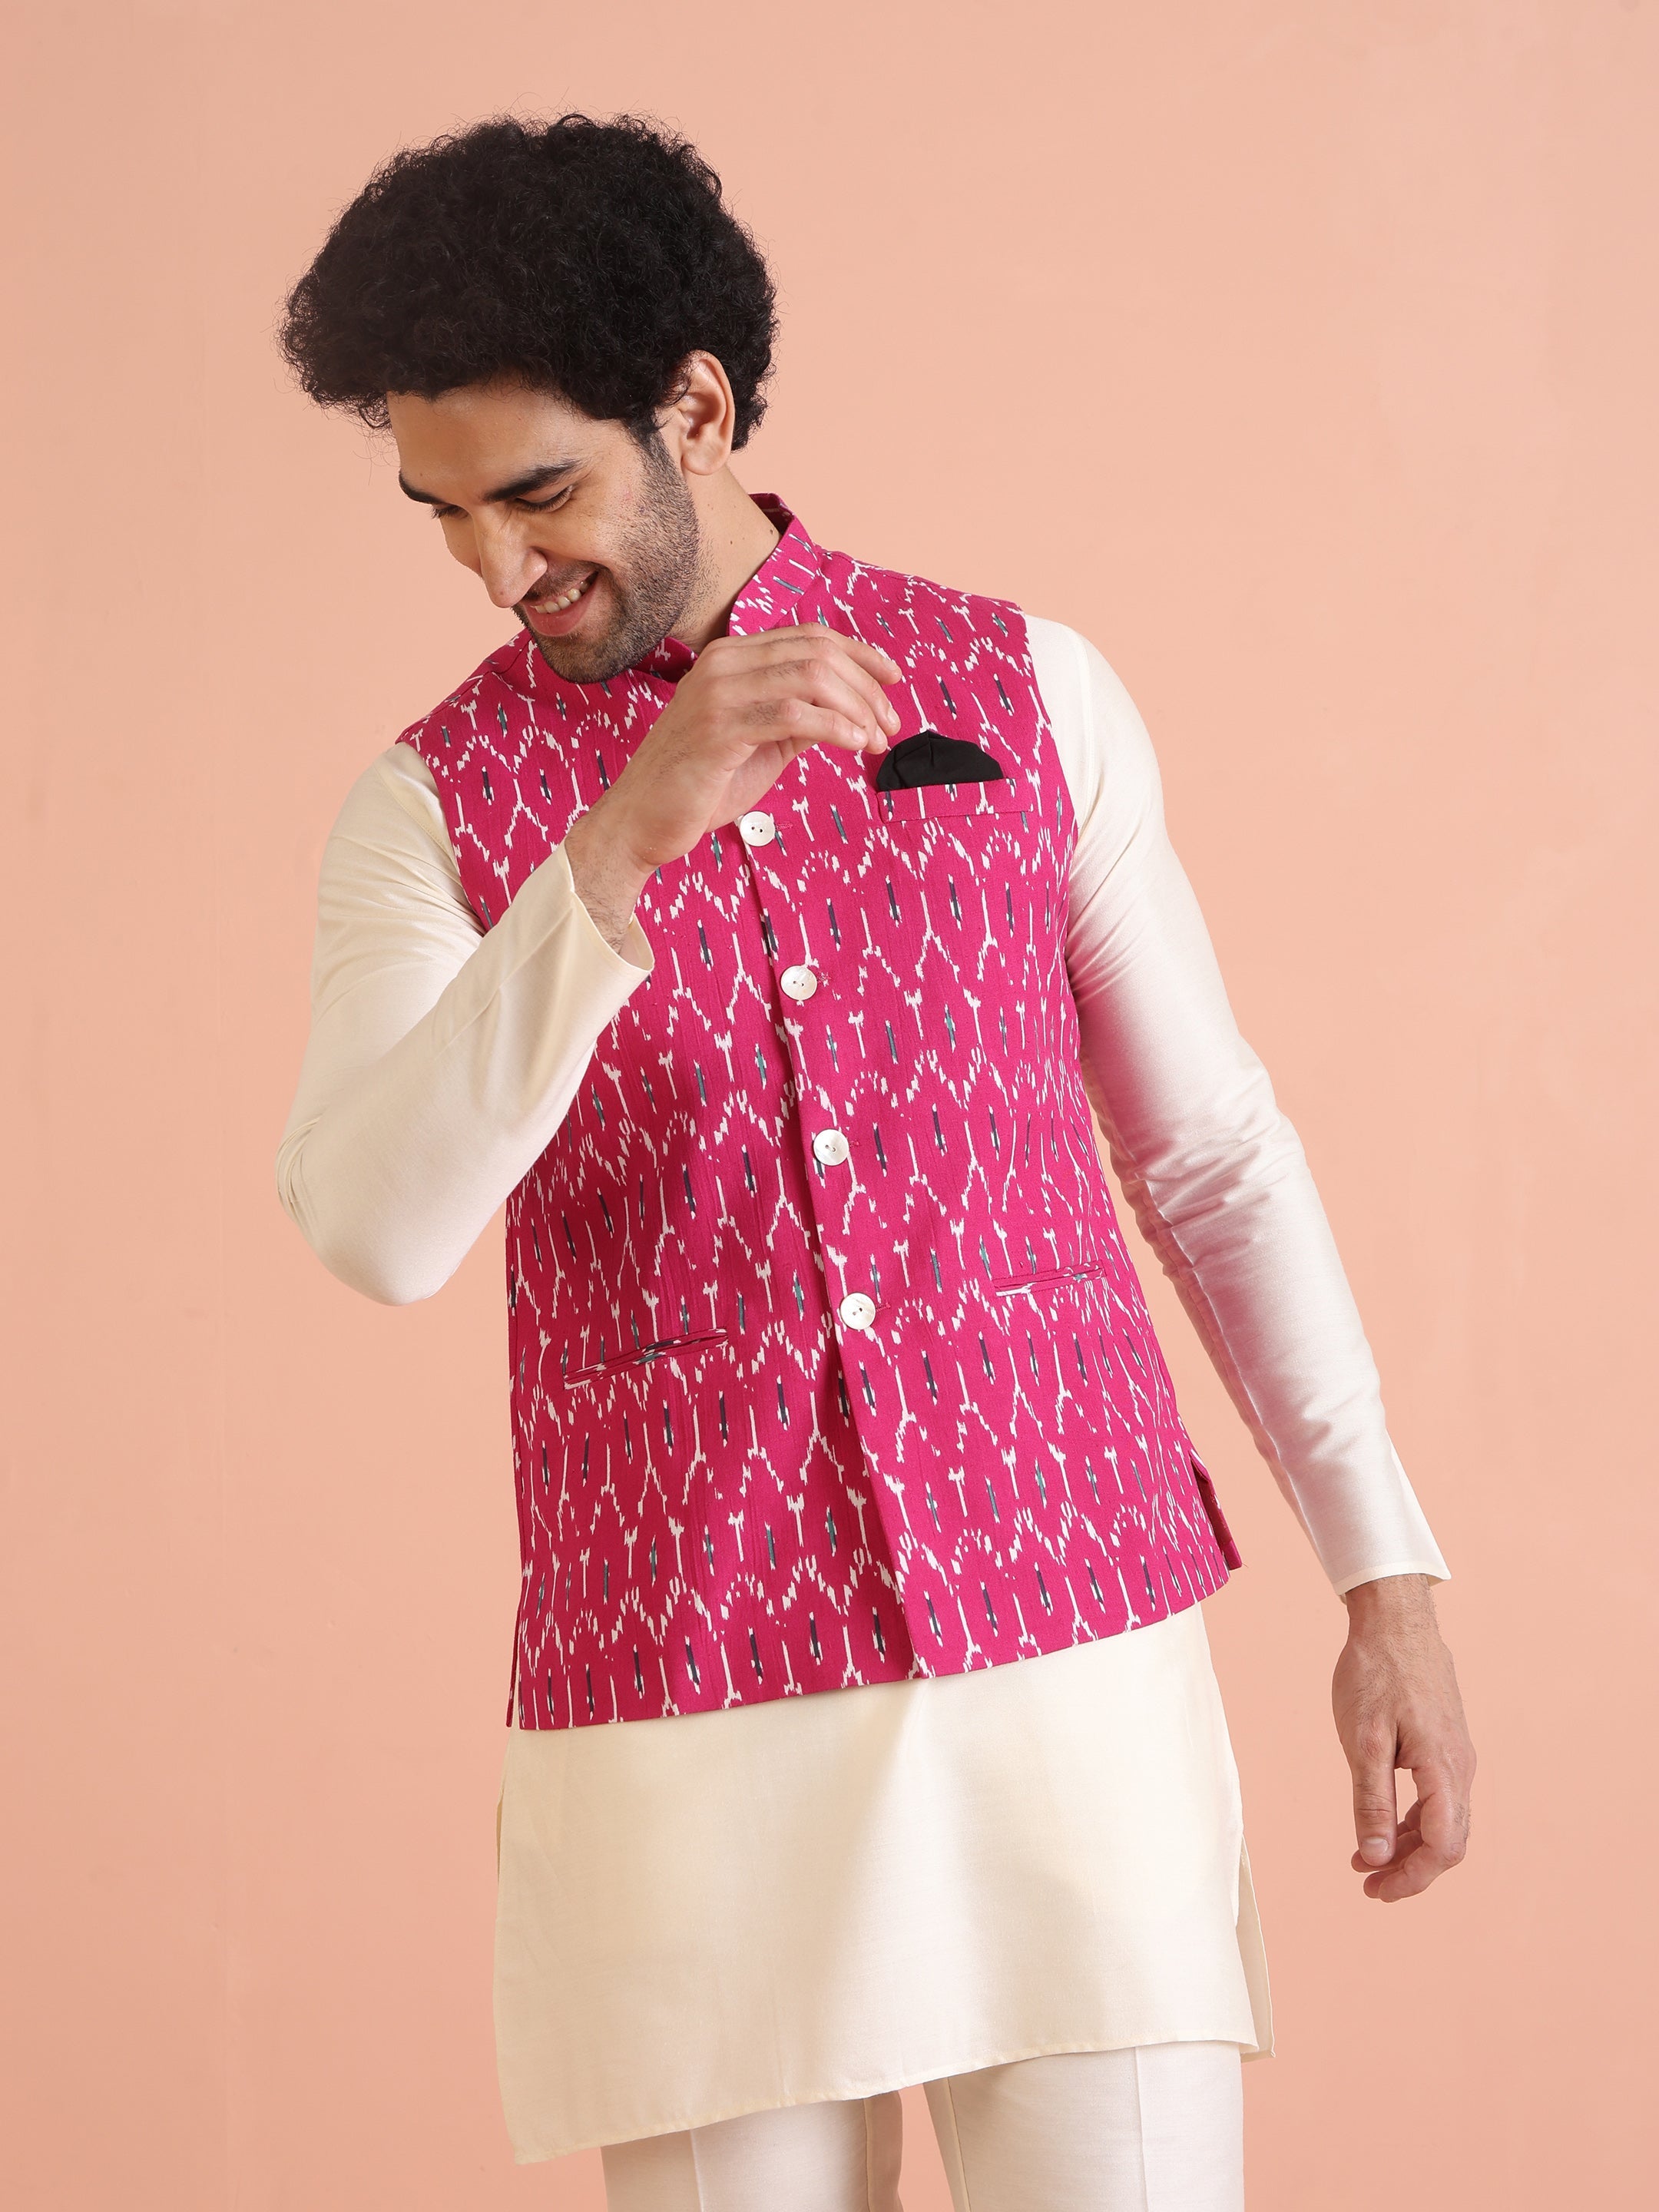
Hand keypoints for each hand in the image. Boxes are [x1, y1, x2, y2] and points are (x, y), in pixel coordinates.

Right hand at [562, 627, 901, 948]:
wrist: (640, 823)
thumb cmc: (698, 787)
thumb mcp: (760, 744)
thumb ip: (796, 720)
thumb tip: (848, 710)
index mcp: (731, 659)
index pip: (809, 637)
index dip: (860, 655)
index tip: (893, 682)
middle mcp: (722, 664)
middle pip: (817, 652)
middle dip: (866, 687)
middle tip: (890, 726)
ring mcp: (717, 693)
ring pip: (811, 676)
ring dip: (857, 707)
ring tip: (876, 740)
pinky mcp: (717, 729)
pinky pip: (793, 714)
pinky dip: (835, 726)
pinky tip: (854, 745)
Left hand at [1332, 1573, 1474, 1902]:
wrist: (1395, 1620)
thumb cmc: (1376, 1673)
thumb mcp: (1362, 1739)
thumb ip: (1370, 1800)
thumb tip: (1374, 1855)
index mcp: (1443, 1769)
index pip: (1442, 1846)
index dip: (1412, 1878)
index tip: (1375, 1890)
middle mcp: (1459, 1768)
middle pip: (1448, 1842)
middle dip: (1410, 1871)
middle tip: (1367, 1884)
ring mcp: (1455, 1755)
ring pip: (1443, 1822)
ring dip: (1408, 1848)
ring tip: (1365, 1860)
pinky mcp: (1444, 1744)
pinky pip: (1437, 1799)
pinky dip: (1410, 1820)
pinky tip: (1381, 1826)